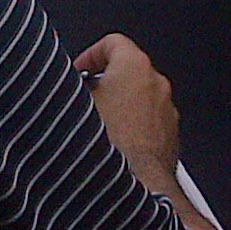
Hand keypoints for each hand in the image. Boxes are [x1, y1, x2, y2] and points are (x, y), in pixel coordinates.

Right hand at [75, 32, 180, 182]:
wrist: (134, 187)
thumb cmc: (107, 145)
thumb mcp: (72, 106)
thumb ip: (68, 87)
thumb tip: (59, 84)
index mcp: (134, 65)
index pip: (112, 42)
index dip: (89, 55)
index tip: (78, 70)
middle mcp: (156, 83)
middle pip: (126, 71)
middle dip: (104, 84)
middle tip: (84, 100)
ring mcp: (167, 110)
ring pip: (139, 99)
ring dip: (120, 108)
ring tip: (98, 128)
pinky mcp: (171, 136)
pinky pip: (149, 123)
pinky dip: (134, 128)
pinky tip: (115, 146)